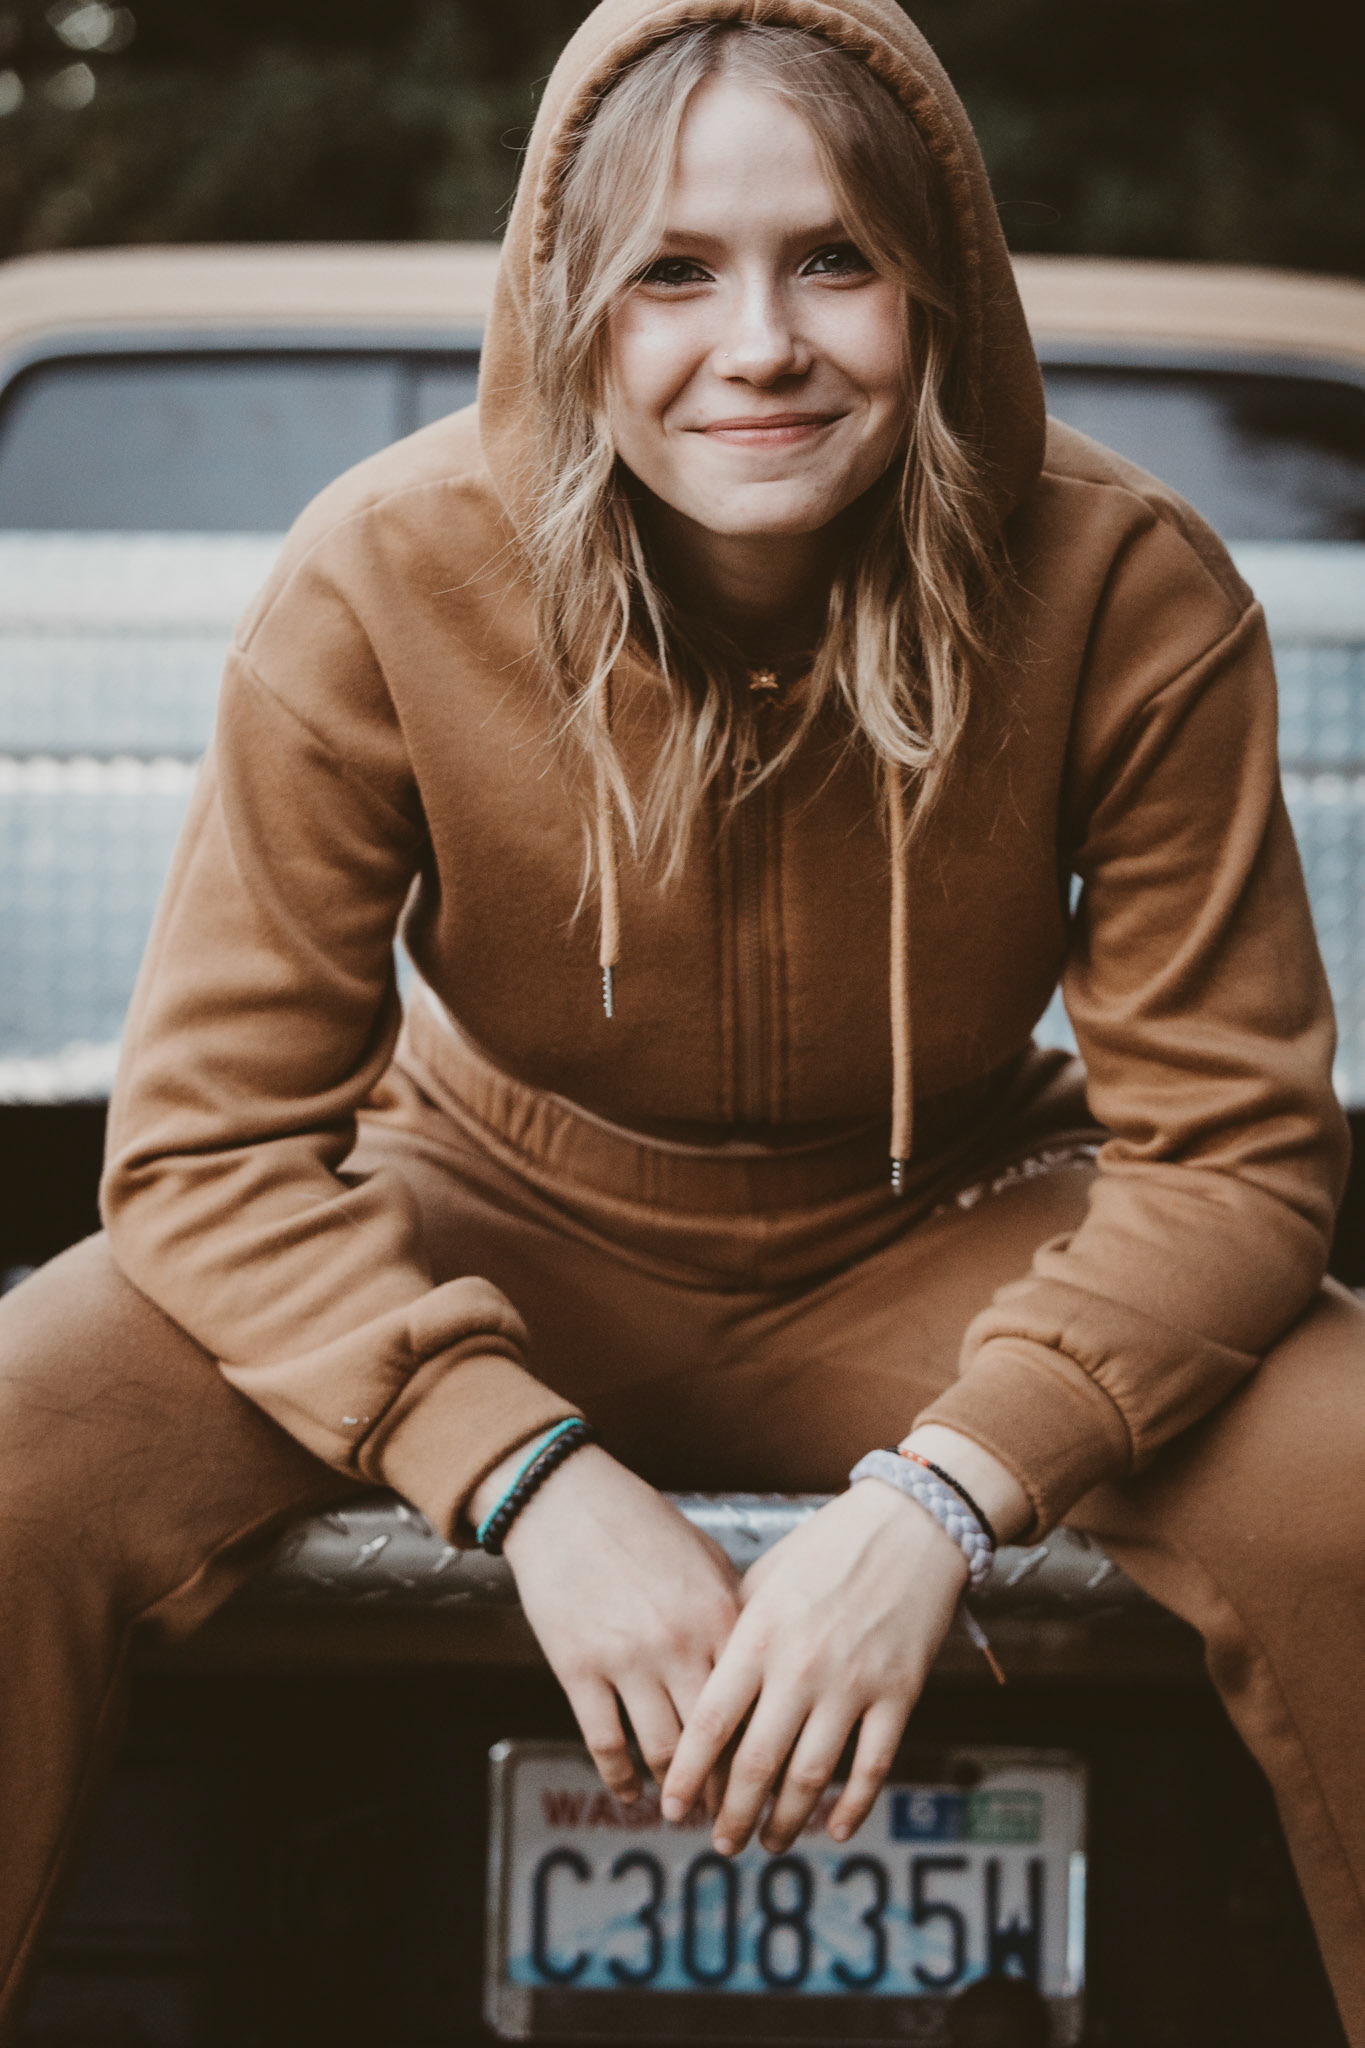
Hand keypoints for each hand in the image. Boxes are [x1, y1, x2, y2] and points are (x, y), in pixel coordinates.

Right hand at [481, 1443, 741, 1802]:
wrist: (566, 1500)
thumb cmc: (642, 1523)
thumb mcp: (705, 1559)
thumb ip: (734, 1613)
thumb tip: (761, 1668)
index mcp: (720, 1614)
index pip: (756, 1703)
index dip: (765, 1749)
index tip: (774, 1780)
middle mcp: (679, 1643)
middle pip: (714, 1741)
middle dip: (725, 1789)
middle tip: (732, 1817)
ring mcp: (626, 1659)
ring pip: (661, 1751)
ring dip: (676, 1793)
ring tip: (684, 1814)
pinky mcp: (578, 1668)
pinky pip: (604, 1742)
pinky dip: (621, 1779)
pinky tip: (631, 1796)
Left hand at [660, 1478, 967, 1856]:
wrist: (909, 1524)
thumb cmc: (825, 1548)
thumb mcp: (763, 1578)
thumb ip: (732, 1634)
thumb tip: (699, 1692)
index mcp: (759, 1635)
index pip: (711, 1722)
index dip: (688, 1774)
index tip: (673, 1808)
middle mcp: (801, 1666)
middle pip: (756, 1763)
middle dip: (732, 1815)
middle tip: (720, 1844)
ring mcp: (853, 1683)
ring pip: (812, 1776)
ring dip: (786, 1820)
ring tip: (768, 1843)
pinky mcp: (900, 1693)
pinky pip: (873, 1766)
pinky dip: (853, 1806)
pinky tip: (834, 1828)